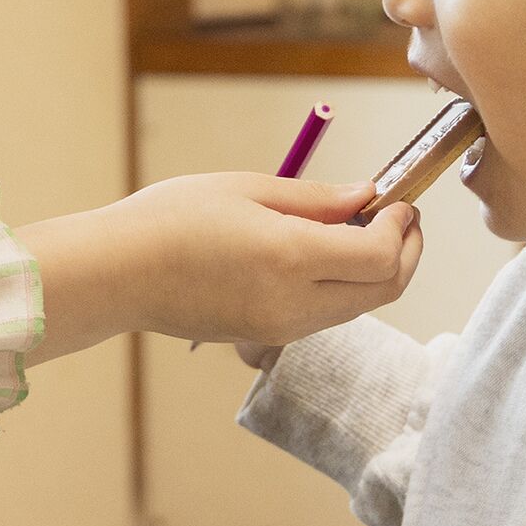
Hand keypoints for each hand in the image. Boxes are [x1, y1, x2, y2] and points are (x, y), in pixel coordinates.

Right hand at [25, 173, 424, 359]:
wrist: (117, 274)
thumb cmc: (171, 219)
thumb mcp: (247, 188)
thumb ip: (316, 199)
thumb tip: (367, 198)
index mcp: (290, 258)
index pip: (381, 255)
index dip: (403, 227)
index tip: (400, 200)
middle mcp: (294, 303)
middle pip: (385, 290)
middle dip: (408, 253)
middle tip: (404, 218)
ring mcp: (281, 328)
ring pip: (360, 307)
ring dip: (378, 271)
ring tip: (364, 228)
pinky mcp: (267, 337)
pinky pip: (327, 316)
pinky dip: (346, 286)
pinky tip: (329, 252)